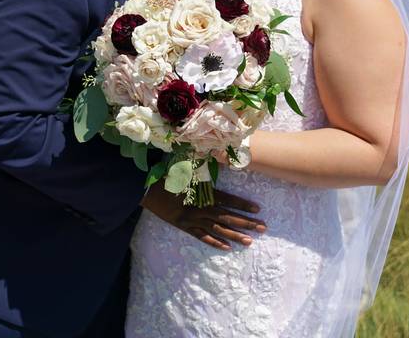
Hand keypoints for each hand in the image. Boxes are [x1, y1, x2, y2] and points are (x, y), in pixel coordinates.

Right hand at [141, 182, 265, 250]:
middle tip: (263, 228)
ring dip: (235, 235)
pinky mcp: (184, 227)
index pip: (227, 200)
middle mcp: (200, 208)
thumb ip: (203, 170)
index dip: (243, 205)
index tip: (258, 209)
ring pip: (218, 229)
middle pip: (227, 217)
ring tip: (250, 241)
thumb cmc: (165, 175)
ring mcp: (192, 220)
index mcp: (201, 193)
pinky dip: (214, 242)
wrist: (144, 188)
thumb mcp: (185, 170)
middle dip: (246, 223)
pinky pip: (202, 237)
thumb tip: (221, 161)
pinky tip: (226, 247)